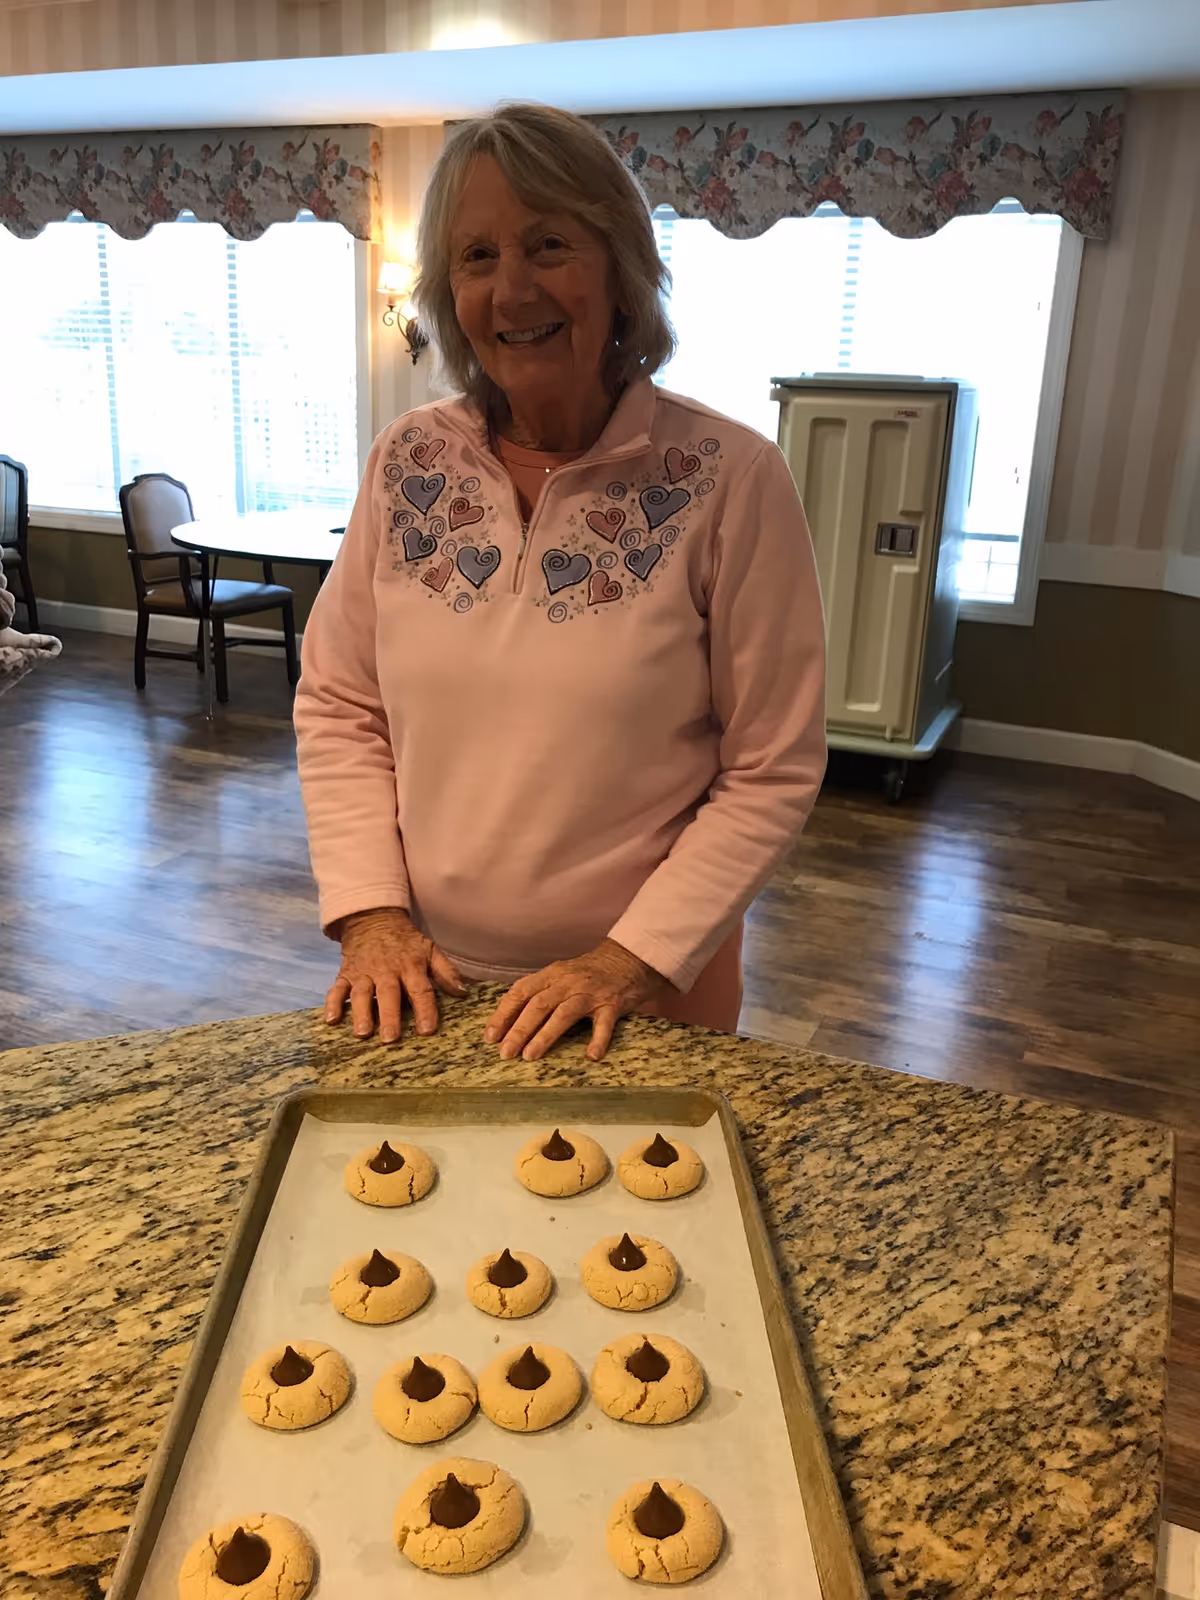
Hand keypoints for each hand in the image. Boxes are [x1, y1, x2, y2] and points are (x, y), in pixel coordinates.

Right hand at [327, 908, 467, 1042]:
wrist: (374, 919)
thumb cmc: (406, 942)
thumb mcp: (429, 950)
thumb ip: (446, 971)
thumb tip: (463, 992)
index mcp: (410, 966)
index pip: (420, 989)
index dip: (425, 1010)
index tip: (427, 1030)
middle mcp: (386, 970)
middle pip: (388, 994)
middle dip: (390, 1016)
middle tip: (391, 1038)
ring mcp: (364, 973)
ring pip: (362, 994)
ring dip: (361, 1013)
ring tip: (362, 1033)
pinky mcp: (346, 974)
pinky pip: (337, 989)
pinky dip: (332, 1004)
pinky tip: (331, 1020)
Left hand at [483, 938, 671, 1062]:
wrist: (628, 959)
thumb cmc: (588, 973)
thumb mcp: (560, 975)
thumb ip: (538, 992)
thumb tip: (508, 1019)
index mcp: (551, 975)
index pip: (521, 992)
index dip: (503, 1014)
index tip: (490, 1036)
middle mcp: (568, 982)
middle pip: (538, 1005)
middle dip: (519, 1029)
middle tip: (505, 1053)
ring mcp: (590, 993)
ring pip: (564, 1014)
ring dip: (545, 1035)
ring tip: (530, 1056)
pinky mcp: (612, 1004)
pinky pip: (604, 1023)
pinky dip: (598, 1040)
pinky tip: (591, 1055)